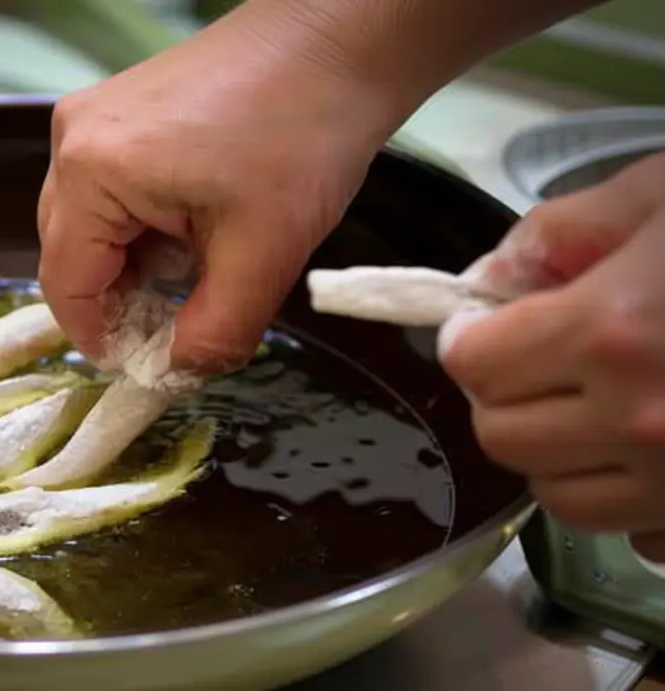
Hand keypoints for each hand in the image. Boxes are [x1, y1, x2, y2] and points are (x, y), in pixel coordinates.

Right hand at [37, 4, 399, 375]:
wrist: (339, 39)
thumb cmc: (303, 133)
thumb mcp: (263, 255)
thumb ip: (212, 334)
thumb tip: (174, 375)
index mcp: (91, 171)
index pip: (65, 284)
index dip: (102, 338)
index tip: (149, 366)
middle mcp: (72, 138)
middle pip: (69, 253)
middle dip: (121, 299)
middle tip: (181, 326)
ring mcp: (93, 117)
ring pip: (91, 224)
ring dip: (138, 261)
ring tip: (205, 264)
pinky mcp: (119, 108)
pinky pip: (110, 189)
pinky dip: (147, 223)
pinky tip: (199, 224)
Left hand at [438, 152, 664, 560]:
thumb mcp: (663, 191)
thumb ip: (558, 233)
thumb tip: (485, 286)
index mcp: (611, 332)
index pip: (477, 364)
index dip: (470, 340)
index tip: (482, 327)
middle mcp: (642, 421)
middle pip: (504, 436)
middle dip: (503, 395)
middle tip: (532, 363)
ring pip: (560, 498)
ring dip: (558, 453)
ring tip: (593, 405)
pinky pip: (640, 535)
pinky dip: (631, 500)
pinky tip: (657, 449)